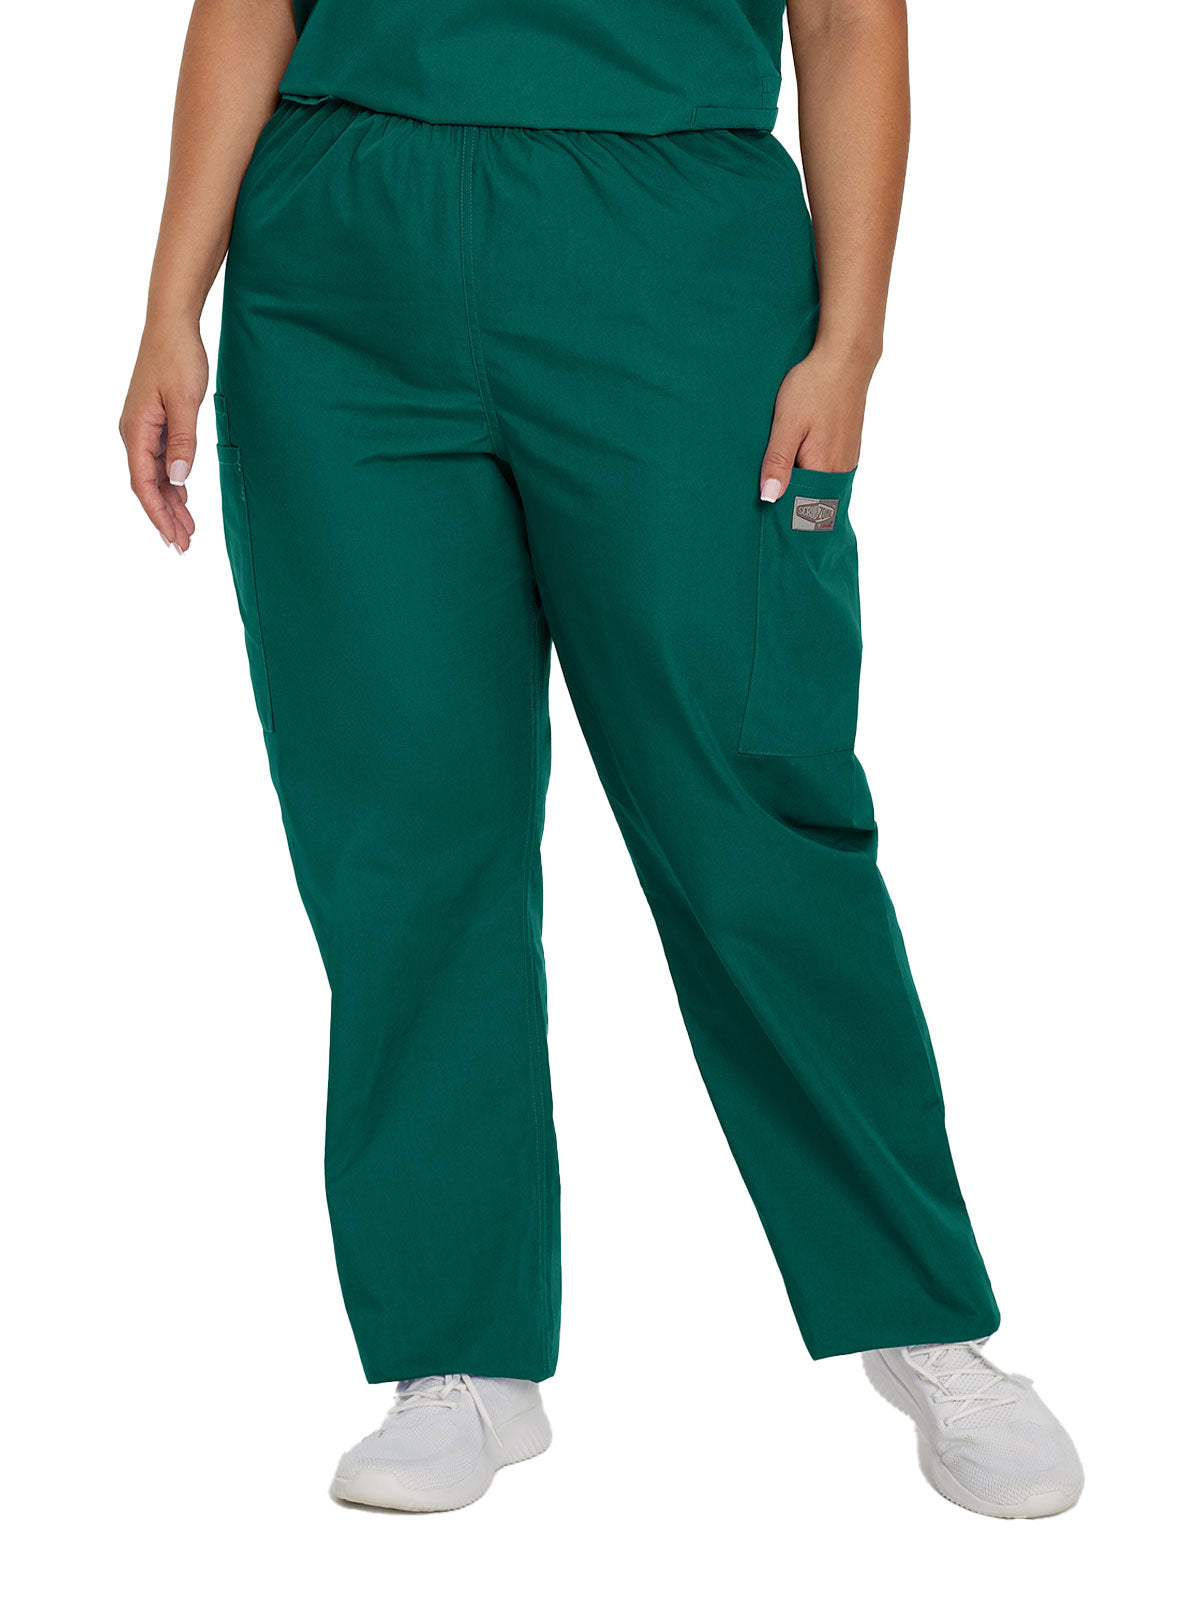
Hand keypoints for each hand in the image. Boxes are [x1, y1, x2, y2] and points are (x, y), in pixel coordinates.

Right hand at [120, 317, 208, 552]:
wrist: (172, 325)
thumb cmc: (178, 358)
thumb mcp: (186, 401)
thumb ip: (183, 442)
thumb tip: (178, 479)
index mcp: (136, 430)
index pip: (143, 484)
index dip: (158, 514)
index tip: (173, 538)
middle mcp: (134, 433)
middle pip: (148, 486)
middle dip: (166, 517)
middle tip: (184, 546)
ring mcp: (143, 428)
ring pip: (156, 476)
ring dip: (171, 503)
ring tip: (188, 531)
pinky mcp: (155, 422)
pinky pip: (160, 461)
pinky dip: (173, 483)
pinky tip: (184, 497)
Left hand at [758, 346, 872, 500]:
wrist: (844, 360)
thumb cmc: (813, 388)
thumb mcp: (787, 424)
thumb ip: (778, 462)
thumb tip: (768, 498)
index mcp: (823, 468)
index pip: (800, 506)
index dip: (781, 509)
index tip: (764, 505)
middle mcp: (840, 470)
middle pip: (812, 500)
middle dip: (791, 500)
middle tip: (768, 490)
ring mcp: (847, 460)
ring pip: (821, 486)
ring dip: (802, 486)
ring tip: (781, 476)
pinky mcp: (849, 449)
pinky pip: (829, 473)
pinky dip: (813, 474)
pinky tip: (799, 461)